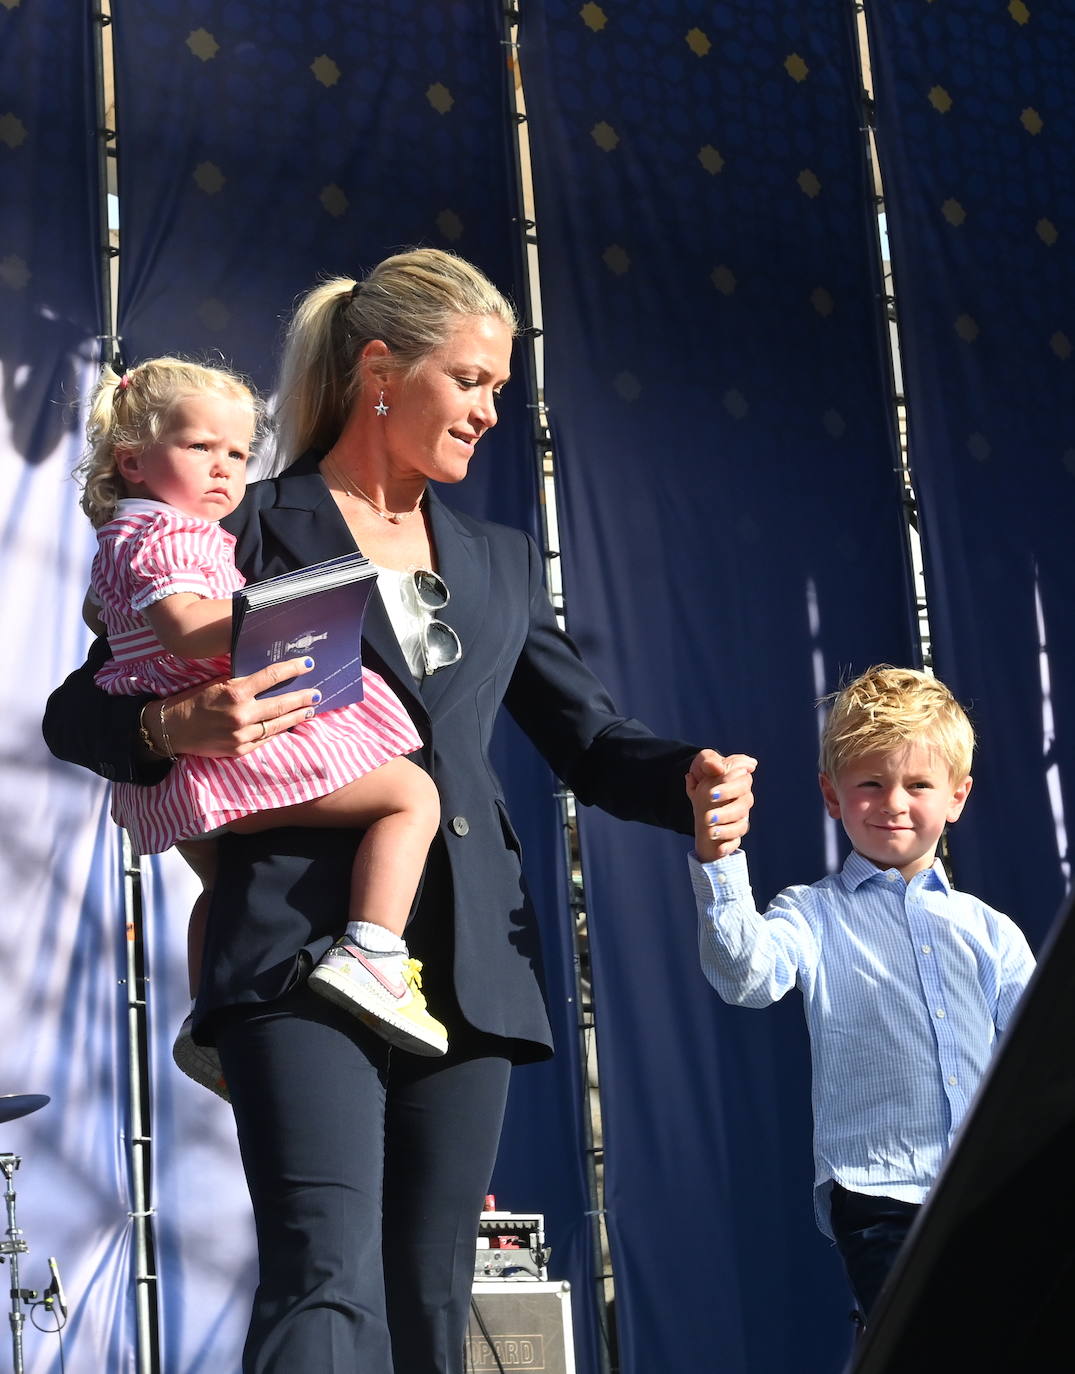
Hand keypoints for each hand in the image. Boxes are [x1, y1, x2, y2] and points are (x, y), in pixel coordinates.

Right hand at [147, 658, 320, 758]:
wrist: (171, 729)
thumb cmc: (193, 700)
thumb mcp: (217, 683)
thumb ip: (241, 683)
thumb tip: (268, 677)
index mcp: (235, 692)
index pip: (271, 677)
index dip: (292, 669)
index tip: (308, 663)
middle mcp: (241, 714)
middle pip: (281, 704)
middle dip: (302, 698)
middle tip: (317, 693)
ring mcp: (242, 735)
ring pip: (278, 725)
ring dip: (297, 717)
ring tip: (310, 711)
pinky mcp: (240, 750)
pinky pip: (266, 739)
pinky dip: (278, 731)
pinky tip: (288, 726)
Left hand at [686, 749, 756, 861]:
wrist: (697, 794)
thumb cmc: (703, 775)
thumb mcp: (701, 764)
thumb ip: (708, 761)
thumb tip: (718, 767)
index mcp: (737, 778)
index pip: (743, 781)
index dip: (729, 788)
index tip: (710, 794)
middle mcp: (742, 797)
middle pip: (744, 805)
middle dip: (726, 811)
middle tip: (707, 817)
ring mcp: (740, 816)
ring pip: (742, 824)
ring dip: (727, 830)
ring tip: (710, 832)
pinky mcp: (734, 832)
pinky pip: (736, 841)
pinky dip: (728, 846)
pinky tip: (718, 849)